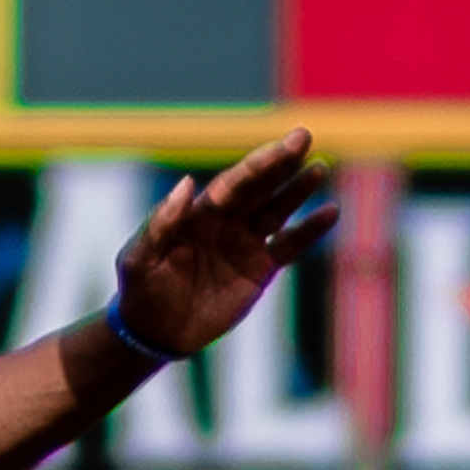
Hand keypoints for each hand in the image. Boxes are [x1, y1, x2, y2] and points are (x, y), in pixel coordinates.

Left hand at [103, 130, 337, 360]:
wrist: (154, 333)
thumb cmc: (141, 291)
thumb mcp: (140, 258)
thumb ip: (161, 223)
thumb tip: (187, 183)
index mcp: (197, 214)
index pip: (233, 183)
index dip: (256, 165)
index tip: (279, 148)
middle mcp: (224, 222)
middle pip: (258, 187)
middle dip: (280, 162)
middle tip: (304, 136)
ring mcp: (244, 244)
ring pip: (277, 210)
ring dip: (297, 190)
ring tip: (319, 169)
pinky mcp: (259, 270)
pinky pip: (289, 246)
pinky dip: (309, 230)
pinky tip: (330, 212)